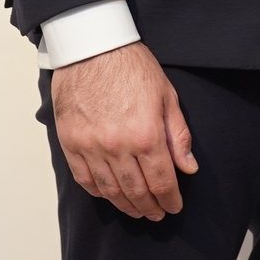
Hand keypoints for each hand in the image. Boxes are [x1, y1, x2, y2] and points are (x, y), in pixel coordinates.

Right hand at [51, 40, 197, 219]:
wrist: (91, 46)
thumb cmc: (130, 66)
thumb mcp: (166, 95)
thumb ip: (178, 135)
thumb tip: (189, 167)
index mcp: (146, 134)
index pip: (162, 181)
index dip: (170, 199)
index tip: (174, 206)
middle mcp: (117, 146)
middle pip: (136, 191)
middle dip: (150, 207)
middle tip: (157, 213)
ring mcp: (91, 146)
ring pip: (110, 190)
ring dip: (126, 205)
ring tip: (137, 211)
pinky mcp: (70, 143)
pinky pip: (84, 179)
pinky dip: (99, 192)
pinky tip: (110, 195)